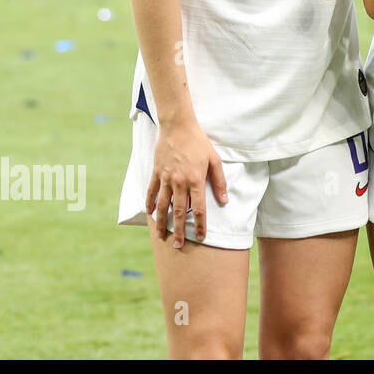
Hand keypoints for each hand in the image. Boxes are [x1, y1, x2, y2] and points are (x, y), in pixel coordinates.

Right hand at [147, 120, 228, 248]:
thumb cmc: (199, 143)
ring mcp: (165, 178)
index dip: (201, 225)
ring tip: (161, 237)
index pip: (199, 208)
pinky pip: (151, 192)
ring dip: (162, 222)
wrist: (178, 127)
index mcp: (195, 180)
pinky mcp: (156, 173)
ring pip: (162, 205)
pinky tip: (149, 215)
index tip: (202, 237)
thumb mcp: (214, 160)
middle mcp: (179, 182)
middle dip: (179, 231)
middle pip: (179, 212)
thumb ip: (219, 182)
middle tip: (178, 246)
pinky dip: (149, 204)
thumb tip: (224, 201)